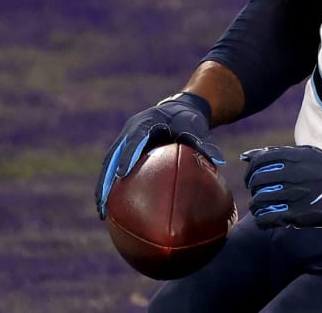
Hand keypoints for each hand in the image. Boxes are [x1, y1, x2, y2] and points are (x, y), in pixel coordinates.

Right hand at [95, 92, 224, 218]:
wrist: (180, 108)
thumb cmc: (189, 119)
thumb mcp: (196, 127)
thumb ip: (203, 143)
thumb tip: (218, 160)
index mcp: (144, 122)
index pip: (133, 140)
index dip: (127, 157)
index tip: (122, 175)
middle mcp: (130, 131)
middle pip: (112, 157)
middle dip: (105, 180)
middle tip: (103, 203)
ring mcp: (124, 140)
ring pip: (108, 165)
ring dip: (103, 187)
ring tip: (103, 213)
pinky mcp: (125, 150)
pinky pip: (114, 168)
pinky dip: (111, 186)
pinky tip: (112, 209)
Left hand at [241, 145, 321, 229]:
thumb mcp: (309, 154)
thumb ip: (279, 153)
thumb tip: (247, 156)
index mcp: (295, 157)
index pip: (259, 161)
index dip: (251, 172)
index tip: (251, 180)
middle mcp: (293, 174)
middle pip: (258, 182)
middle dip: (255, 190)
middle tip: (260, 195)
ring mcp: (295, 194)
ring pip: (259, 200)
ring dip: (257, 206)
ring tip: (262, 209)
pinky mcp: (297, 214)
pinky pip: (267, 217)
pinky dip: (262, 220)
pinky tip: (266, 220)